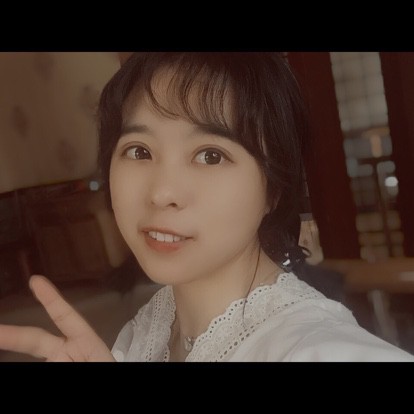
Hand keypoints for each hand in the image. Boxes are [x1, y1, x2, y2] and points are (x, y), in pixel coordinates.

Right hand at [0, 275, 114, 361]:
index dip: (51, 299)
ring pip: (31, 359)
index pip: (66, 317)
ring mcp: (57, 363)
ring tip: (5, 338)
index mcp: (84, 343)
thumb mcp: (96, 361)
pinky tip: (10, 358)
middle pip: (35, 340)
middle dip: (11, 334)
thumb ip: (77, 351)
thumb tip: (53, 354)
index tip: (36, 280)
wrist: (118, 399)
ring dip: (14, 353)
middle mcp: (66, 352)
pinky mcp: (49, 369)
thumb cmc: (102, 366)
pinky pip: (33, 369)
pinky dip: (19, 362)